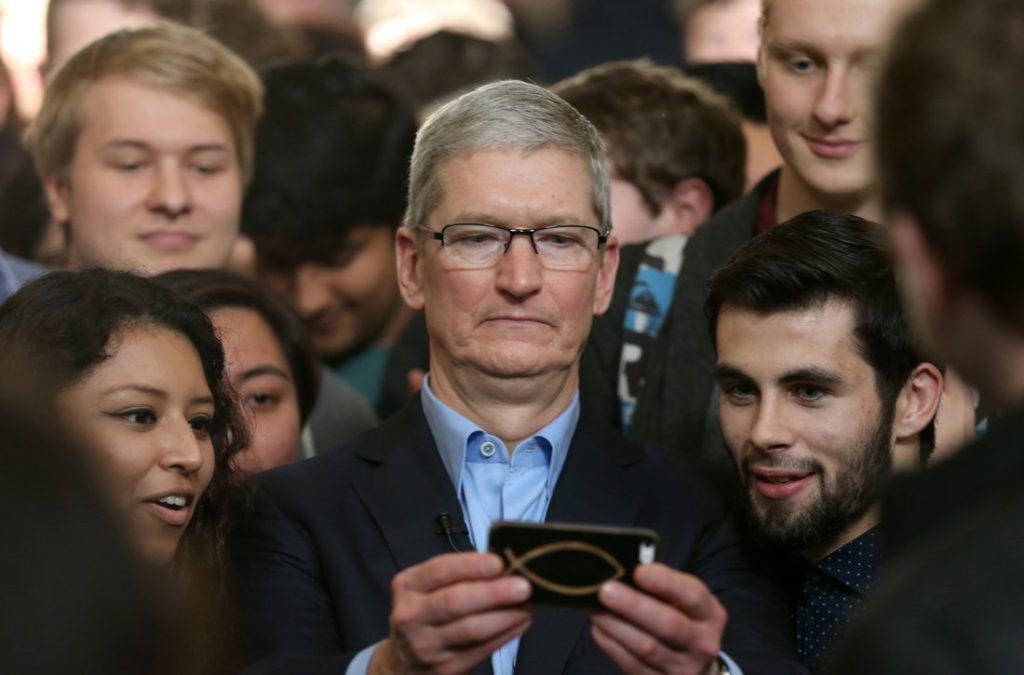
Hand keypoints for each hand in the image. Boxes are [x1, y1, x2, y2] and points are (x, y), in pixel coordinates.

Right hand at [370, 552, 531, 674]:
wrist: (404, 660)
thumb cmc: (425, 612)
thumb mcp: (427, 587)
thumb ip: (459, 575)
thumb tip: (504, 566)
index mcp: (408, 586)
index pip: (440, 571)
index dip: (472, 566)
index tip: (500, 563)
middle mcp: (412, 615)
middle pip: (455, 601)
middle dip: (493, 593)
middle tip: (523, 586)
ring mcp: (427, 645)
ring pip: (471, 629)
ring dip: (506, 616)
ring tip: (527, 605)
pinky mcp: (446, 668)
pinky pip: (482, 649)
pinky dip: (506, 634)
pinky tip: (520, 622)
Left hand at [590, 563, 726, 674]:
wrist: (695, 665)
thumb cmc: (682, 619)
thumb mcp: (684, 600)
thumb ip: (663, 586)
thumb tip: (625, 572)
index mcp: (711, 615)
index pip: (692, 596)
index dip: (665, 583)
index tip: (638, 571)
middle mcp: (703, 644)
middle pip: (668, 624)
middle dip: (633, 606)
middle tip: (605, 590)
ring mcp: (684, 669)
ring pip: (647, 647)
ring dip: (615, 625)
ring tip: (594, 608)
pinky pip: (632, 665)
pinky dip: (612, 646)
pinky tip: (598, 630)